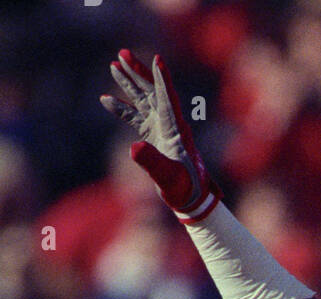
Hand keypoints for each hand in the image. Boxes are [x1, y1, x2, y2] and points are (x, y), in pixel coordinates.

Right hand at [100, 50, 221, 221]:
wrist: (190, 200)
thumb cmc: (184, 189)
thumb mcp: (167, 177)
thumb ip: (152, 162)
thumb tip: (134, 147)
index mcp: (176, 130)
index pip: (168, 99)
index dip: (162, 80)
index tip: (158, 60)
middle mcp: (169, 125)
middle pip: (153, 92)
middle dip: (139, 72)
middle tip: (123, 52)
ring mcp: (161, 130)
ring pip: (144, 100)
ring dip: (130, 84)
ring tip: (114, 65)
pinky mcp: (154, 137)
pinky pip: (135, 118)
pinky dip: (121, 108)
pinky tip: (105, 99)